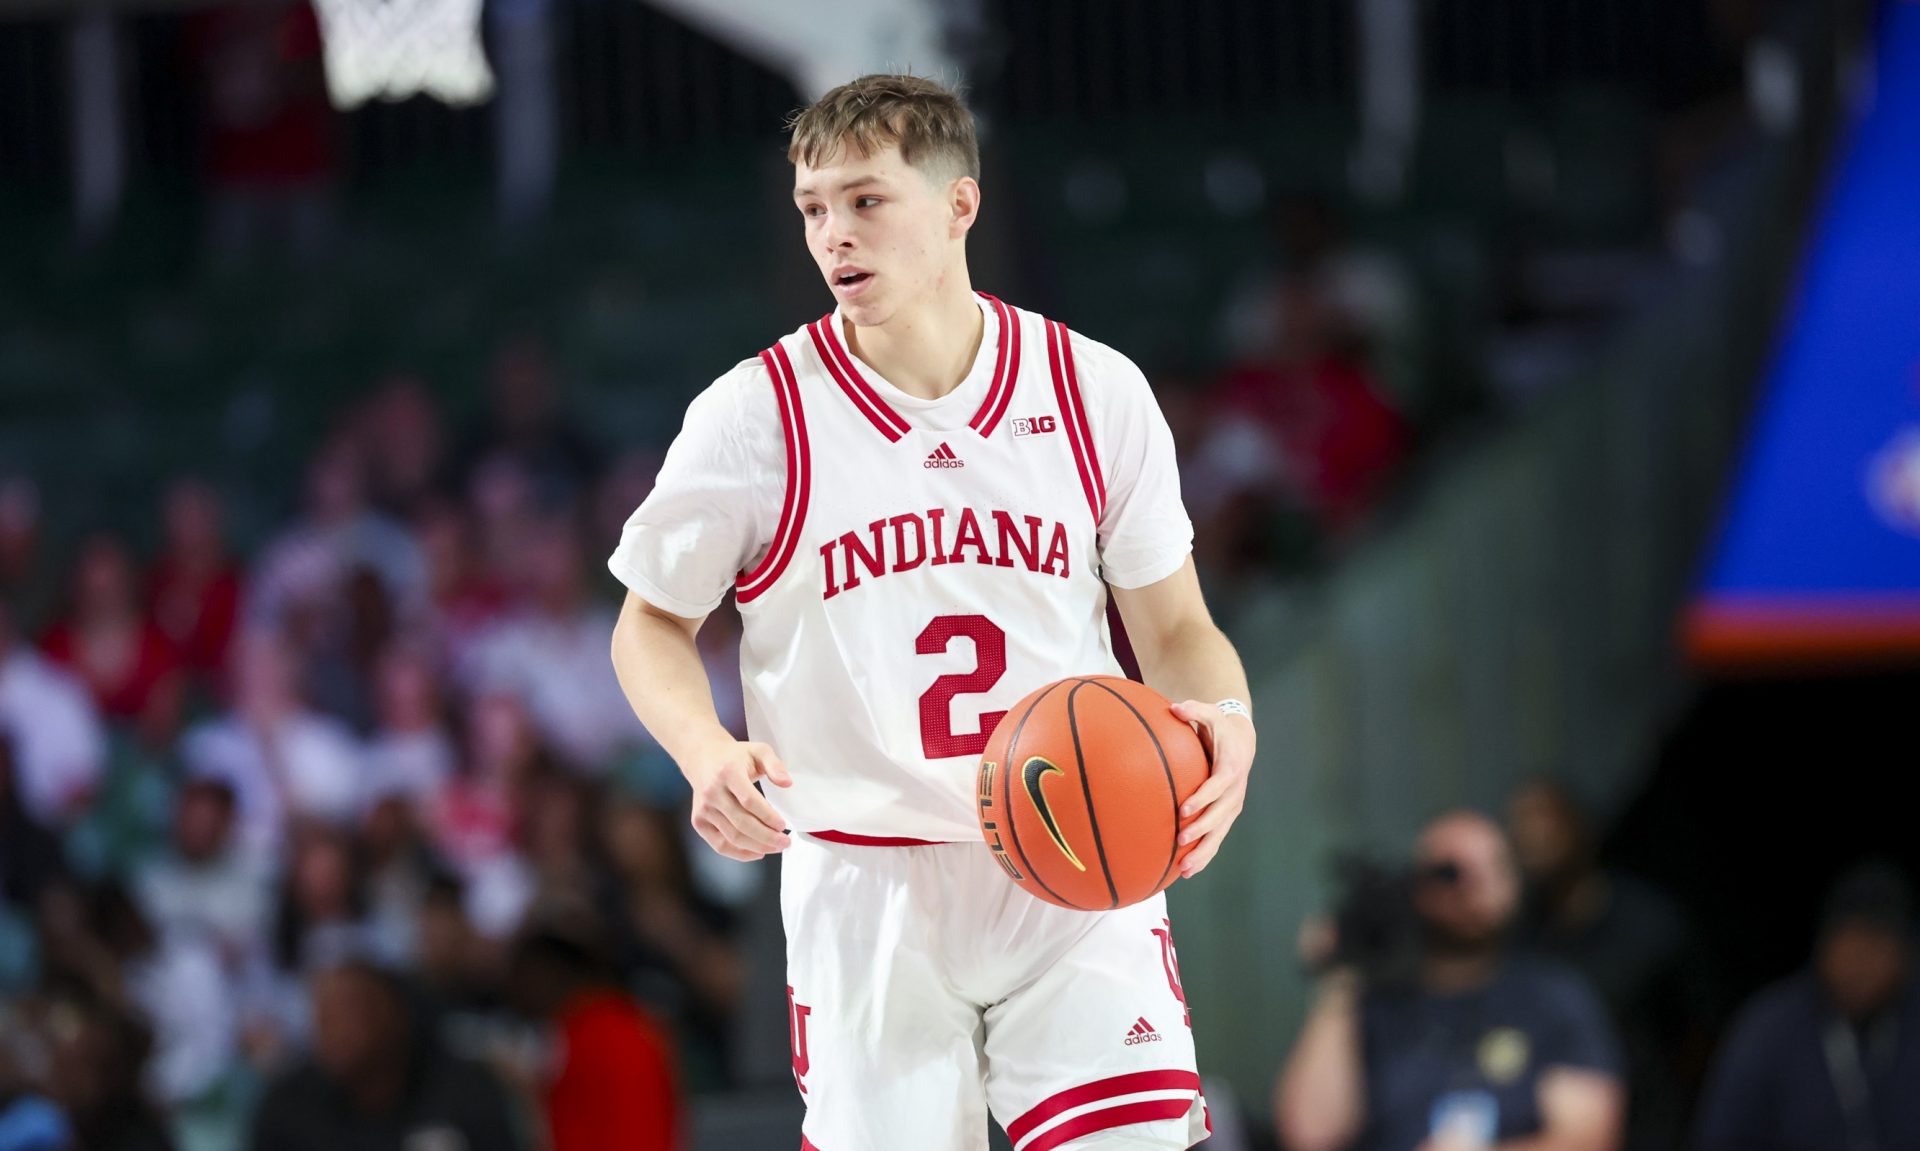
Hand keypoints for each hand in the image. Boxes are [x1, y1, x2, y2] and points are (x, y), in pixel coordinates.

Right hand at [685, 737, 792, 860]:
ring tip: (775, 847)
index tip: (783, 825)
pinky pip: (719, 844)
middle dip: (766, 837)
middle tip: (785, 842)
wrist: (702, 758)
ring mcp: (703, 809)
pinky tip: (757, 852)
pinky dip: (739, 853)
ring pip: (732, 837)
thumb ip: (775, 764)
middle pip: (741, 823)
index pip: (749, 801)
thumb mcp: (758, 750)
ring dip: (757, 847)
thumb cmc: (734, 756)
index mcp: (728, 772)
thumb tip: (787, 783)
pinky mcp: (698, 821)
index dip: (768, 816)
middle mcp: (712, 792)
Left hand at [1170, 700, 1254, 877]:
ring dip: (1203, 853)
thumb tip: (1175, 707)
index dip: (1202, 798)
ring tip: (1184, 870)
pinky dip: (1204, 855)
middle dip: (1201, 830)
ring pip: (1219, 834)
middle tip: (1180, 841)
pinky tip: (1186, 871)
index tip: (1183, 809)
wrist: (1242, 742)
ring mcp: (1232, 806)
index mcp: (1229, 769)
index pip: (1217, 786)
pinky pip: (1216, 838)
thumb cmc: (1219, 728)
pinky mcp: (1227, 816)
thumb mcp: (1210, 713)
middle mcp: (1234, 792)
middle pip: (1219, 816)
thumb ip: (1194, 710)